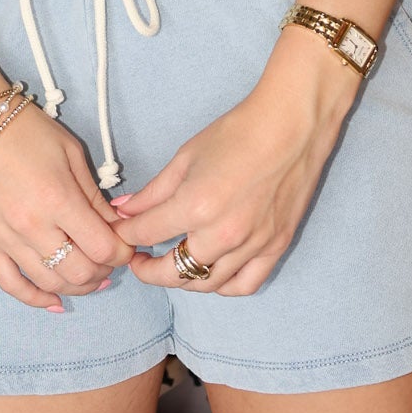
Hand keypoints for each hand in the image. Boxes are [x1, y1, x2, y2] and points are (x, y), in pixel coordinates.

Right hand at [0, 98, 135, 309]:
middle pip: (79, 273)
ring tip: (90, 277)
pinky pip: (12, 285)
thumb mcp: (70, 153)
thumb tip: (115, 225)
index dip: (122, 252)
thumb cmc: (25, 129)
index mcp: (58, 199)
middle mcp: (32, 226)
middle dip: (104, 270)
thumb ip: (92, 195)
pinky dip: (36, 299)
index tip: (127, 246)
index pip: (102, 247)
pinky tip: (54, 301)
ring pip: (50, 283)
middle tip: (110, 259)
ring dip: (77, 286)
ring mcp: (6, 239)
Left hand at [107, 32, 357, 294]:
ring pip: (207, 283)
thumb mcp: (187, 156)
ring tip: (171, 265)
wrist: (291, 126)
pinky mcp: (275, 248)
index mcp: (196, 205)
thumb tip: (124, 210)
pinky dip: (223, 286)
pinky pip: (244, 285)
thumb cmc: (238, 132)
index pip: (148, 233)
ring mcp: (251, 246)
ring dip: (182, 279)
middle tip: (139, 261)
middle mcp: (222, 234)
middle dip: (148, 270)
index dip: (127, 235)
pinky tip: (211, 272)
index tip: (120, 234)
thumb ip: (154, 190)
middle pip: (174, 271)